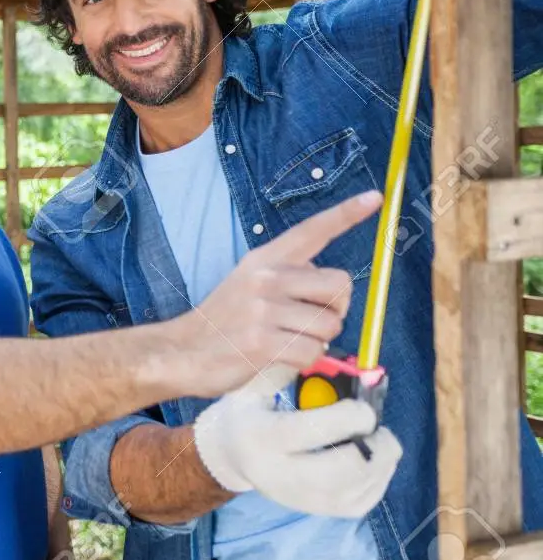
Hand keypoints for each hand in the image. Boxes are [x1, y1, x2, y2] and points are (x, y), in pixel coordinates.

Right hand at [174, 190, 381, 397]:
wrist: (183, 351)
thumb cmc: (225, 321)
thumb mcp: (250, 284)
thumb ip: (289, 279)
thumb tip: (336, 292)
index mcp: (265, 258)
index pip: (312, 230)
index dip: (346, 214)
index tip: (374, 198)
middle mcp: (266, 277)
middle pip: (340, 285)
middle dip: (335, 309)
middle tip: (308, 320)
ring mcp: (264, 309)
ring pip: (330, 325)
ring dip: (318, 340)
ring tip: (287, 339)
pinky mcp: (263, 341)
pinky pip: (313, 352)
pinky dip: (303, 361)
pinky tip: (278, 356)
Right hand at [193, 365, 401, 517]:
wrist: (230, 455)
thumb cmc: (247, 411)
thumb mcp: (253, 385)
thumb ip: (286, 368)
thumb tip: (325, 350)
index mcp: (262, 438)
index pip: (309, 432)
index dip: (346, 418)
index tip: (363, 406)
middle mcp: (278, 475)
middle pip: (340, 471)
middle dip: (372, 448)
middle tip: (378, 427)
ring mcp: (300, 499)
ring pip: (357, 490)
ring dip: (381, 462)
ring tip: (379, 439)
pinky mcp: (317, 510)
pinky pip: (361, 503)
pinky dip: (378, 480)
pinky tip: (375, 459)